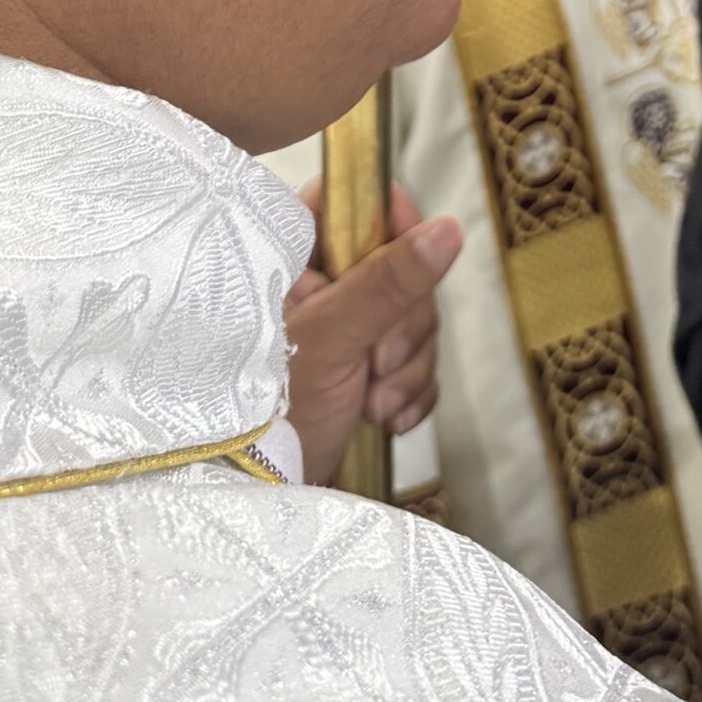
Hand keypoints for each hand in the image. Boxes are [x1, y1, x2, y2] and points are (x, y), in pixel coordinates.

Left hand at [283, 183, 461, 485]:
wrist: (255, 496)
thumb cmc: (269, 411)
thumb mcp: (330, 338)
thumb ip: (388, 283)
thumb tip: (447, 229)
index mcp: (293, 262)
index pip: (353, 204)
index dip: (391, 226)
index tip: (404, 265)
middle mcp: (320, 290)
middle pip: (400, 267)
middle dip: (404, 324)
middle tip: (377, 360)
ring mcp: (344, 331)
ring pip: (413, 318)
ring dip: (406, 366)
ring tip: (374, 401)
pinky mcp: (363, 373)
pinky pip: (414, 362)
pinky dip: (409, 391)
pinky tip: (387, 418)